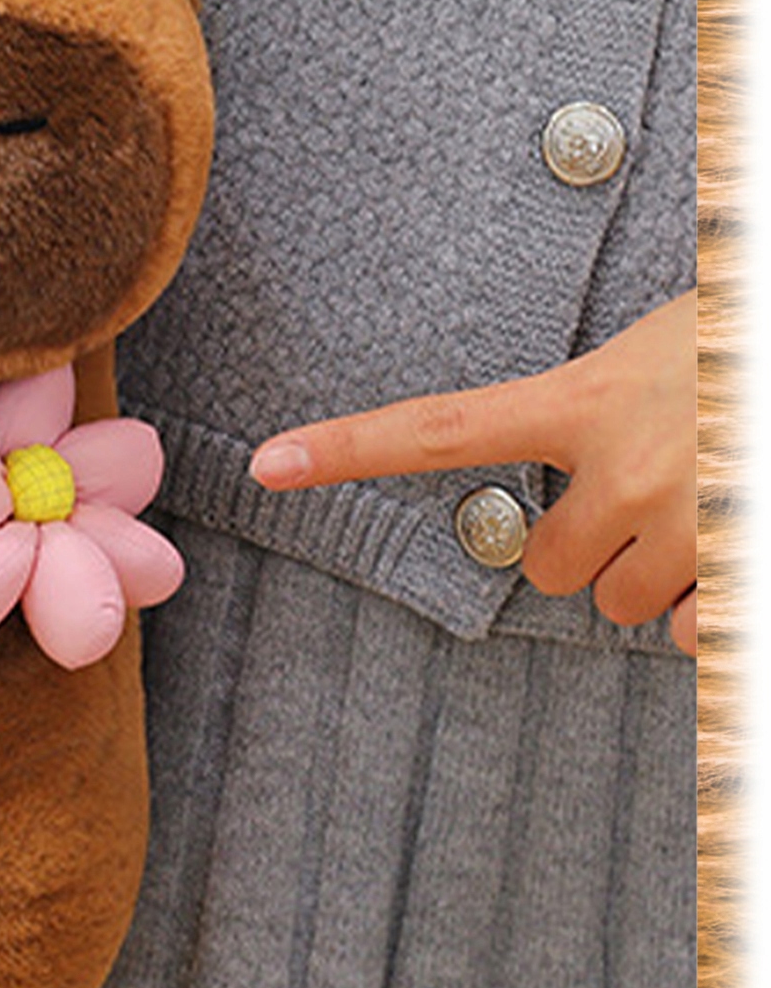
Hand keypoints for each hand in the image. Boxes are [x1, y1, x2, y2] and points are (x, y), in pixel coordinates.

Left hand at [249, 293, 696, 653]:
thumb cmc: (742, 347)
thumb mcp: (668, 347)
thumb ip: (604, 410)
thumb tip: (588, 472)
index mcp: (588, 399)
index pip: (439, 428)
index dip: (348, 448)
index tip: (265, 463)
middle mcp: (626, 471)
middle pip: (547, 566)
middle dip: (586, 548)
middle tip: (649, 496)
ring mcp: (690, 529)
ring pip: (620, 606)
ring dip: (654, 576)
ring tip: (711, 509)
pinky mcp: (738, 579)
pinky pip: (688, 639)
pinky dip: (706, 619)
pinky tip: (730, 560)